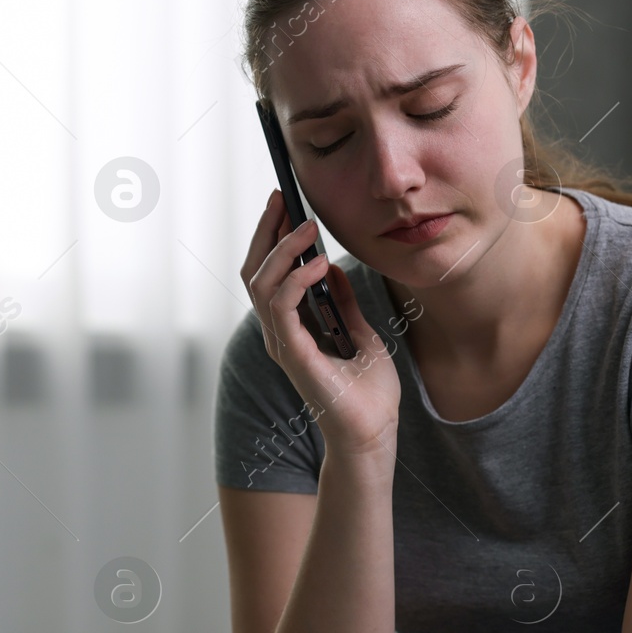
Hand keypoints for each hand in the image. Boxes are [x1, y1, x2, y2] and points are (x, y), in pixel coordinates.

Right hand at [241, 190, 400, 462]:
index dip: (273, 238)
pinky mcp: (294, 354)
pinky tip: (319, 265)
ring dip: (283, 251)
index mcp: (292, 327)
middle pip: (255, 272)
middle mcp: (279, 333)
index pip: (269, 274)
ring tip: (308, 228)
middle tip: (282, 199)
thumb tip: (337, 270)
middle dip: (267, 232)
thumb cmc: (369, 393)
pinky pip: (281, 307)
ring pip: (262, 285)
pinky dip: (297, 280)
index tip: (285, 204)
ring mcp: (283, 343)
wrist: (375, 432)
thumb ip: (344, 303)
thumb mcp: (361, 333)